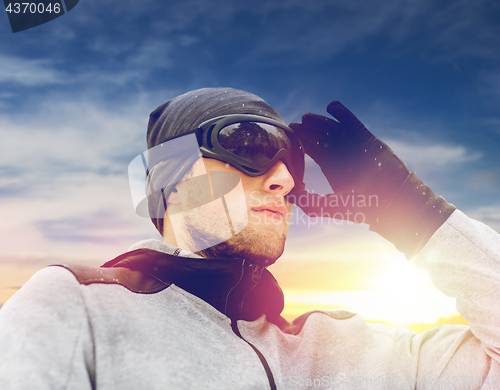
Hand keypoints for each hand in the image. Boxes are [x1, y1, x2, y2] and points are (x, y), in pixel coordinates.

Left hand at [289, 101, 409, 221]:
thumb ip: (309, 203)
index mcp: (334, 170)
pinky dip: (343, 114)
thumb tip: (289, 195)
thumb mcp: (332, 207)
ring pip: (335, 129)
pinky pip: (353, 124)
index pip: (315, 152)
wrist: (394, 200)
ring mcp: (355, 147)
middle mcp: (343, 157)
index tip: (291, 136)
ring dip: (321, 122)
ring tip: (307, 117)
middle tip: (296, 124)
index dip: (303, 143)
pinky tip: (331, 106)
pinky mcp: (368, 140)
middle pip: (322, 138)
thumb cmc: (364, 208)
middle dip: (309, 131)